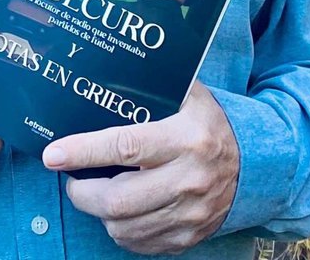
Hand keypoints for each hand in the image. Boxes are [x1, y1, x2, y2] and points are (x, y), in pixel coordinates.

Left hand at [41, 82, 238, 254]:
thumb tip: (107, 68)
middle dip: (82, 193)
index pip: (125, 147)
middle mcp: (189, 179)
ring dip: (98, 212)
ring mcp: (190, 214)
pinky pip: (140, 243)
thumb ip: (154, 84)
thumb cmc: (210, 124)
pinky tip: (118, 212)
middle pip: (118, 199)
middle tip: (71, 179)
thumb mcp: (190, 96)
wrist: (257, 166)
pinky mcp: (189, 236)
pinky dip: (120, 230)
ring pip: (124, 226)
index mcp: (186, 139)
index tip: (53, 154)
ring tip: (93, 193)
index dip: (83, 152)